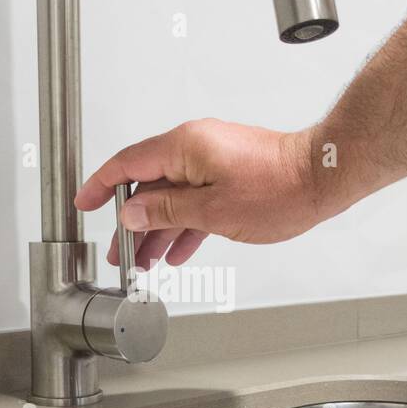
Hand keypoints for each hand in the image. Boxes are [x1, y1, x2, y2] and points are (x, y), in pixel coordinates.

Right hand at [74, 119, 322, 268]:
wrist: (323, 177)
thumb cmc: (279, 188)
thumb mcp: (212, 210)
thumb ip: (166, 212)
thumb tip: (132, 213)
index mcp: (184, 146)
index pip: (126, 164)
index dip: (100, 187)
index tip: (84, 204)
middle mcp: (195, 147)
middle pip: (148, 185)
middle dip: (131, 222)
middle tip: (119, 253)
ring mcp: (213, 160)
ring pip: (172, 197)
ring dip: (157, 230)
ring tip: (143, 261)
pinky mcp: (229, 173)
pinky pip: (195, 199)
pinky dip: (183, 225)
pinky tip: (175, 250)